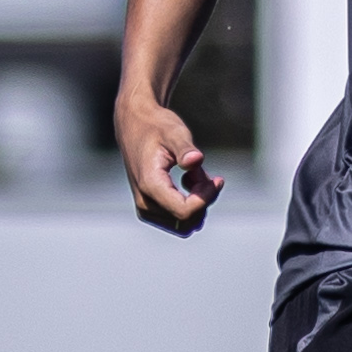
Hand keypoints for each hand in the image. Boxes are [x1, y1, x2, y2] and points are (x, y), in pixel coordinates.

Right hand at [118, 95, 222, 235]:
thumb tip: (195, 161)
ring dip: (197, 202)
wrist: (133, 126)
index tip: (217, 180)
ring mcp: (145, 209)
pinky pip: (178, 221)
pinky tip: (187, 181)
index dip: (206, 199)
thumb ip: (185, 148)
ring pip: (184, 224)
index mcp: (150, 185)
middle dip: (203, 199)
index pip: (184, 211)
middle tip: (202, 173)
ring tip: (193, 175)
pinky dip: (190, 204)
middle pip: (187, 220)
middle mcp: (145, 202)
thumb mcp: (174, 132)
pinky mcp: (149, 210)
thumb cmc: (155, 126)